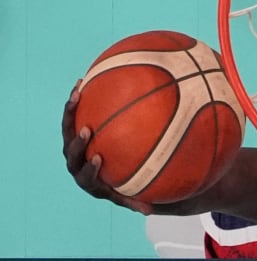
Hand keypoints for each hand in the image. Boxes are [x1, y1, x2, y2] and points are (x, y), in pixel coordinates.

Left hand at [61, 80, 152, 214]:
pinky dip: (76, 99)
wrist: (97, 173)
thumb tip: (151, 211)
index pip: (85, 174)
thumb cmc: (114, 185)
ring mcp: (72, 145)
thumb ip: (134, 202)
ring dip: (70, 111)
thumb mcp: (124, 195)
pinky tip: (83, 82)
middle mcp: (75, 162)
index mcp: (86, 178)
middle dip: (77, 142)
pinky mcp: (72, 130)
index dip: (90, 167)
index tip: (99, 158)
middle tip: (87, 129)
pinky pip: (72, 114)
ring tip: (78, 94)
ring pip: (67, 128)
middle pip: (71, 152)